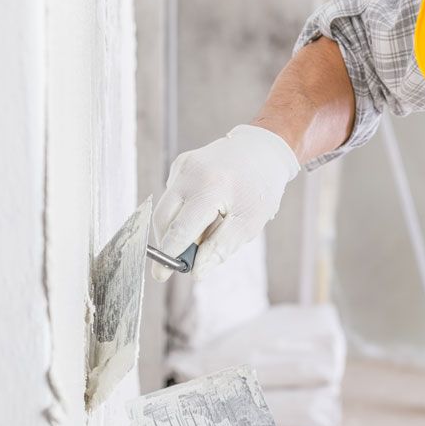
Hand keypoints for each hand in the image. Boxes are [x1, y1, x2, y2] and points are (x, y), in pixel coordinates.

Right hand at [151, 125, 299, 281]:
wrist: (263, 150)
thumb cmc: (260, 188)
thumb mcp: (249, 223)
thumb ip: (220, 248)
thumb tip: (196, 271)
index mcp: (211, 187)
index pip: (180, 229)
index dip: (170, 255)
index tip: (161, 275)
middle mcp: (190, 173)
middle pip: (164, 219)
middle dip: (170, 242)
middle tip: (186, 258)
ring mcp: (182, 165)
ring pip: (167, 208)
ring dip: (180, 226)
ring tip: (208, 226)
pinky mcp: (180, 163)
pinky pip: (174, 195)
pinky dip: (185, 209)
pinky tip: (207, 206)